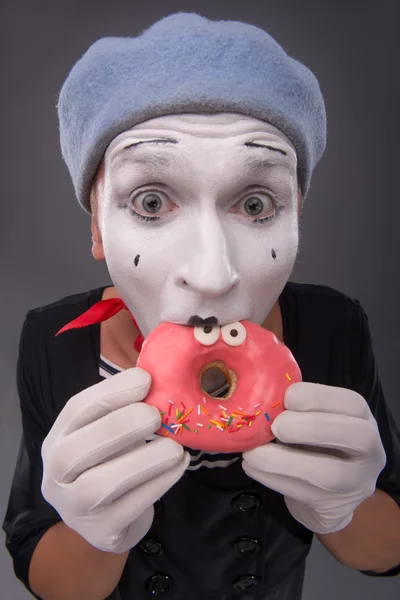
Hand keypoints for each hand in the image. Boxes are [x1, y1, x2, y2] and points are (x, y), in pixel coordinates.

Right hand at [41, 367, 189, 552]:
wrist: (103, 524)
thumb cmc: (109, 464)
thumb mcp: (107, 434)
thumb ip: (124, 409)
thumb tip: (159, 376)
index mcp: (58, 438)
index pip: (77, 410)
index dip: (112, 392)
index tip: (146, 379)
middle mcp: (56, 474)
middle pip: (78, 449)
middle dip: (121, 426)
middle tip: (155, 415)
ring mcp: (75, 507)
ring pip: (102, 484)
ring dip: (145, 460)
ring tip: (175, 447)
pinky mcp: (103, 530)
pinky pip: (132, 506)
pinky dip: (160, 482)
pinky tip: (179, 465)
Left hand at [242, 382, 386, 533]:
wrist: (326, 496)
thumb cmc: (315, 445)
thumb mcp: (314, 420)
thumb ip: (297, 408)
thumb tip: (259, 395)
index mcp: (361, 419)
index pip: (353, 403)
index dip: (321, 398)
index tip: (288, 397)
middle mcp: (369, 451)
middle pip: (356, 437)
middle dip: (312, 427)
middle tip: (276, 426)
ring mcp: (357, 484)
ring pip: (329, 474)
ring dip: (283, 461)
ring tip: (252, 453)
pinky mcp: (336, 509)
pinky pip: (305, 495)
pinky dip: (273, 479)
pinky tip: (252, 467)